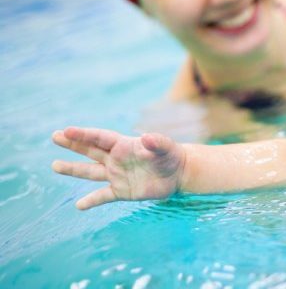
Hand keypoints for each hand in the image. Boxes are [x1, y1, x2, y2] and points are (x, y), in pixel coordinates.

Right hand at [52, 127, 185, 209]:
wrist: (179, 173)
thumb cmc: (172, 155)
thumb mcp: (166, 147)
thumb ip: (156, 142)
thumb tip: (146, 137)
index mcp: (124, 145)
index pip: (100, 138)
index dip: (84, 135)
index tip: (66, 131)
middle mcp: (116, 159)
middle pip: (90, 150)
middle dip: (73, 144)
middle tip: (54, 136)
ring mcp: (117, 175)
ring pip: (91, 172)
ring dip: (73, 169)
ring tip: (55, 166)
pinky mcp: (122, 191)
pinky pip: (103, 196)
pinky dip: (92, 201)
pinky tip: (79, 206)